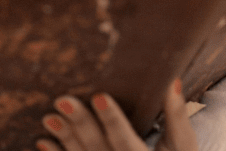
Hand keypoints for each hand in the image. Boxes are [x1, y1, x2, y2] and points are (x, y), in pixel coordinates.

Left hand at [37, 79, 196, 150]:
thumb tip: (173, 81)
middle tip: (62, 100)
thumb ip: (178, 117)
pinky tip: (43, 141)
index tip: (98, 96)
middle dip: (80, 125)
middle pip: (98, 148)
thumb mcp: (182, 145)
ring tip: (48, 117)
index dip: (112, 120)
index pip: (125, 140)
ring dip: (65, 139)